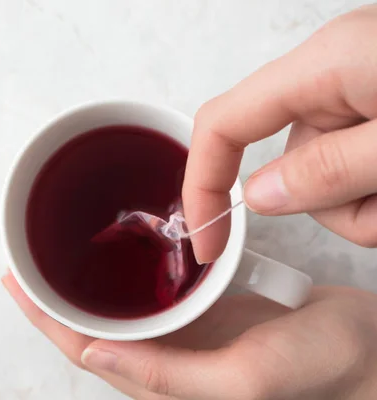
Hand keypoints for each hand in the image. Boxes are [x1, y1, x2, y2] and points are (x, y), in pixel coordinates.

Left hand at [3, 272, 376, 399]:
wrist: (365, 349)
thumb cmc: (319, 368)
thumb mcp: (244, 376)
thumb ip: (169, 376)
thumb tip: (96, 353)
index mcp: (165, 383)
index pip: (86, 351)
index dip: (47, 321)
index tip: (16, 283)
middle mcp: (167, 362)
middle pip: (93, 331)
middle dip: (55, 301)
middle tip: (24, 262)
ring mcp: (185, 337)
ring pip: (118, 313)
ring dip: (84, 287)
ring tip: (55, 255)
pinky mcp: (205, 315)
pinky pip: (150, 297)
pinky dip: (124, 277)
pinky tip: (119, 255)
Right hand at [183, 5, 376, 262]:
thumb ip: (327, 171)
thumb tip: (260, 197)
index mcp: (323, 66)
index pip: (223, 124)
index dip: (202, 185)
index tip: (206, 242)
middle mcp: (332, 75)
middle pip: (286, 161)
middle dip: (326, 205)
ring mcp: (360, 93)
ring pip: (326, 175)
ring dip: (363, 206)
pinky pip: (356, 168)